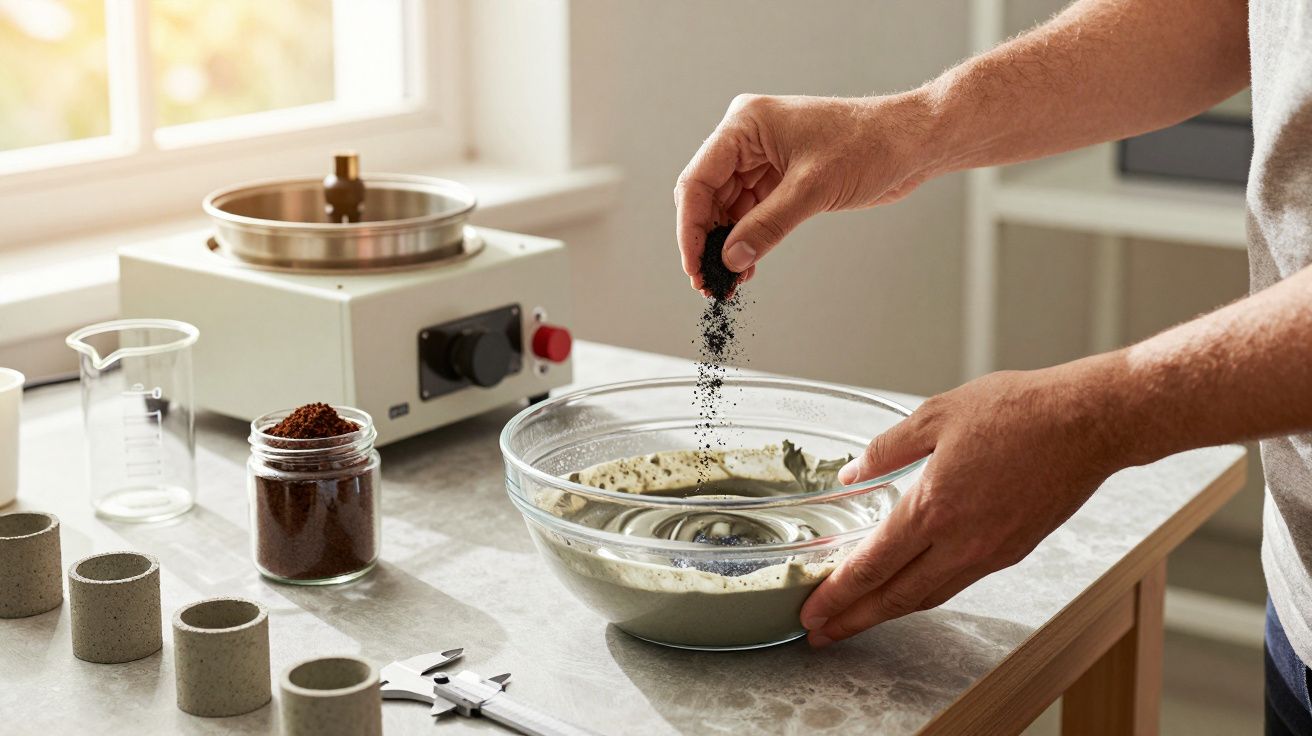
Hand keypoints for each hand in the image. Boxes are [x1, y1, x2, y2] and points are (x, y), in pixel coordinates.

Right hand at [673, 92, 936, 293]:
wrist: (912, 143)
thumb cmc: (870, 145)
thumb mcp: (813, 189)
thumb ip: (767, 226)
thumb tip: (730, 259)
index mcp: (746, 124)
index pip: (699, 180)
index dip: (691, 227)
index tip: (693, 264)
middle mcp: (748, 138)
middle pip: (708, 196)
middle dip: (706, 240)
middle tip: (708, 281)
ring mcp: (763, 158)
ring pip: (727, 208)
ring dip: (726, 244)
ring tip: (727, 281)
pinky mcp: (781, 177)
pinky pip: (750, 212)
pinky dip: (747, 239)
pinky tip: (745, 266)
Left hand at [799, 357, 1131, 645]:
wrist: (1088, 423)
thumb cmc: (1018, 411)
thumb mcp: (935, 415)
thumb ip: (887, 450)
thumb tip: (852, 474)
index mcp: (934, 508)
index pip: (872, 566)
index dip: (838, 594)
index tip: (812, 610)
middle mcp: (960, 542)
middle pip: (896, 597)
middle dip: (854, 619)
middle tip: (821, 633)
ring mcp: (990, 552)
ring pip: (929, 596)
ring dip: (889, 612)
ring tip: (858, 618)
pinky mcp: (1013, 550)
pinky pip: (959, 582)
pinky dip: (927, 592)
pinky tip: (912, 586)